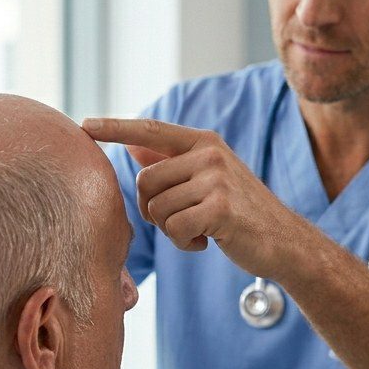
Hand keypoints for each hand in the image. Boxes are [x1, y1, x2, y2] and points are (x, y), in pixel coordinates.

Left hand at [83, 117, 307, 279]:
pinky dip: (184, 244)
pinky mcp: (220, 207)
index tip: (84, 125)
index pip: (150, 130)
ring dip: (171, 230)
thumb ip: (171, 162)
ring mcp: (216, 178)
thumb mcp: (208, 179)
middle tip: (182, 220)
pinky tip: (208, 242)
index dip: (115, 127)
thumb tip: (132, 145)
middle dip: (152, 209)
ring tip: (201, 230)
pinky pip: (174, 229)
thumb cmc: (240, 213)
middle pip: (144, 181)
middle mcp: (209, 153)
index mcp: (204, 142)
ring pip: (156, 208)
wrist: (285, 241)